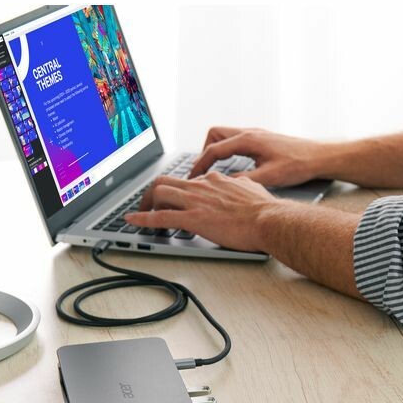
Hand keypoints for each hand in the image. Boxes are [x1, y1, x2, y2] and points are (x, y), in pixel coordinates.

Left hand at [126, 171, 283, 251]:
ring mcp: (195, 202)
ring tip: (140, 216)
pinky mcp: (192, 219)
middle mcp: (201, 186)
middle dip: (152, 194)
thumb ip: (241, 185)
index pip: (187, 180)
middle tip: (148, 206)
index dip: (176, 190)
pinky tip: (133, 222)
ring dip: (145, 205)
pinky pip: (160, 217)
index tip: (173, 198)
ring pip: (158, 194)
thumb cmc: (265, 210)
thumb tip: (241, 184)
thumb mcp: (252, 188)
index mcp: (214, 180)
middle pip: (165, 181)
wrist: (269, 220)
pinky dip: (142, 220)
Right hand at [188, 127, 325, 186]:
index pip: (213, 149)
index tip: (192, 179)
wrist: (320, 157)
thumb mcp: (269, 177)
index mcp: (248, 140)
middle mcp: (250, 133)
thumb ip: (244, 181)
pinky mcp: (263, 140)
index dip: (199, 165)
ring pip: (226, 137)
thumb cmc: (299, 164)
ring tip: (213, 170)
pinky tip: (233, 167)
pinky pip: (236, 141)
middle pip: (215, 135)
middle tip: (201, 171)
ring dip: (216, 151)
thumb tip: (224, 186)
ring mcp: (257, 135)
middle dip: (204, 152)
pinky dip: (228, 152)